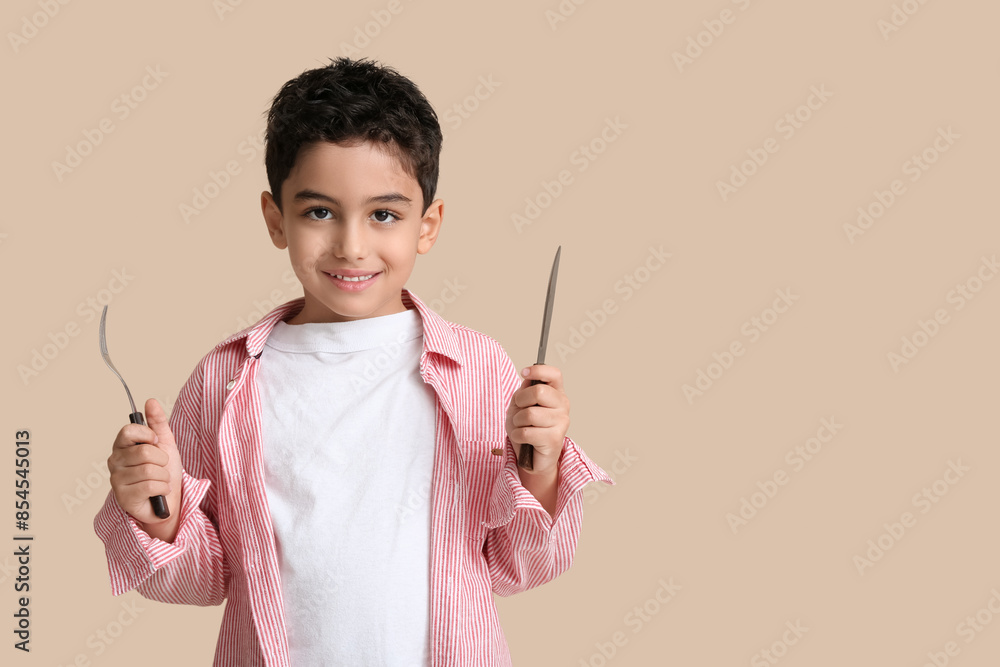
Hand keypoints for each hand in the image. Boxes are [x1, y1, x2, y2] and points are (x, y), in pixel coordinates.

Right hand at [108, 398, 182, 541]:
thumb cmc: (165, 471)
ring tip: (160, 480)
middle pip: (144, 452)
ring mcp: (117, 480)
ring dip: (164, 476)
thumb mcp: (165, 444)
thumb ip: (158, 423)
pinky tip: (159, 491)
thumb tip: (151, 401)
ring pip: (149, 470)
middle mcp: (115, 461)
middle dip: (162, 460)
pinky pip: (150, 486)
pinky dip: (162, 488)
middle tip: (161, 466)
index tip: (156, 442)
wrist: (169, 500)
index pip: (128, 431)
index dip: (148, 434)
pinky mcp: (124, 498)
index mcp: (122, 446)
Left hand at [505, 364, 569, 476]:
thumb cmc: (527, 428)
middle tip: (520, 411)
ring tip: (522, 427)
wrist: (531, 457)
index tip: (524, 373)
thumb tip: (528, 378)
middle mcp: (563, 406)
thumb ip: (524, 391)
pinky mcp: (554, 439)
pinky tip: (523, 439)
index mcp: (556, 393)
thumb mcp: (520, 405)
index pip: (554, 374)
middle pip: (538, 392)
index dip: (538, 370)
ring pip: (529, 414)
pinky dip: (517, 435)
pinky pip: (526, 432)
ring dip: (517, 422)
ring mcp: (561, 422)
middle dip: (521, 401)